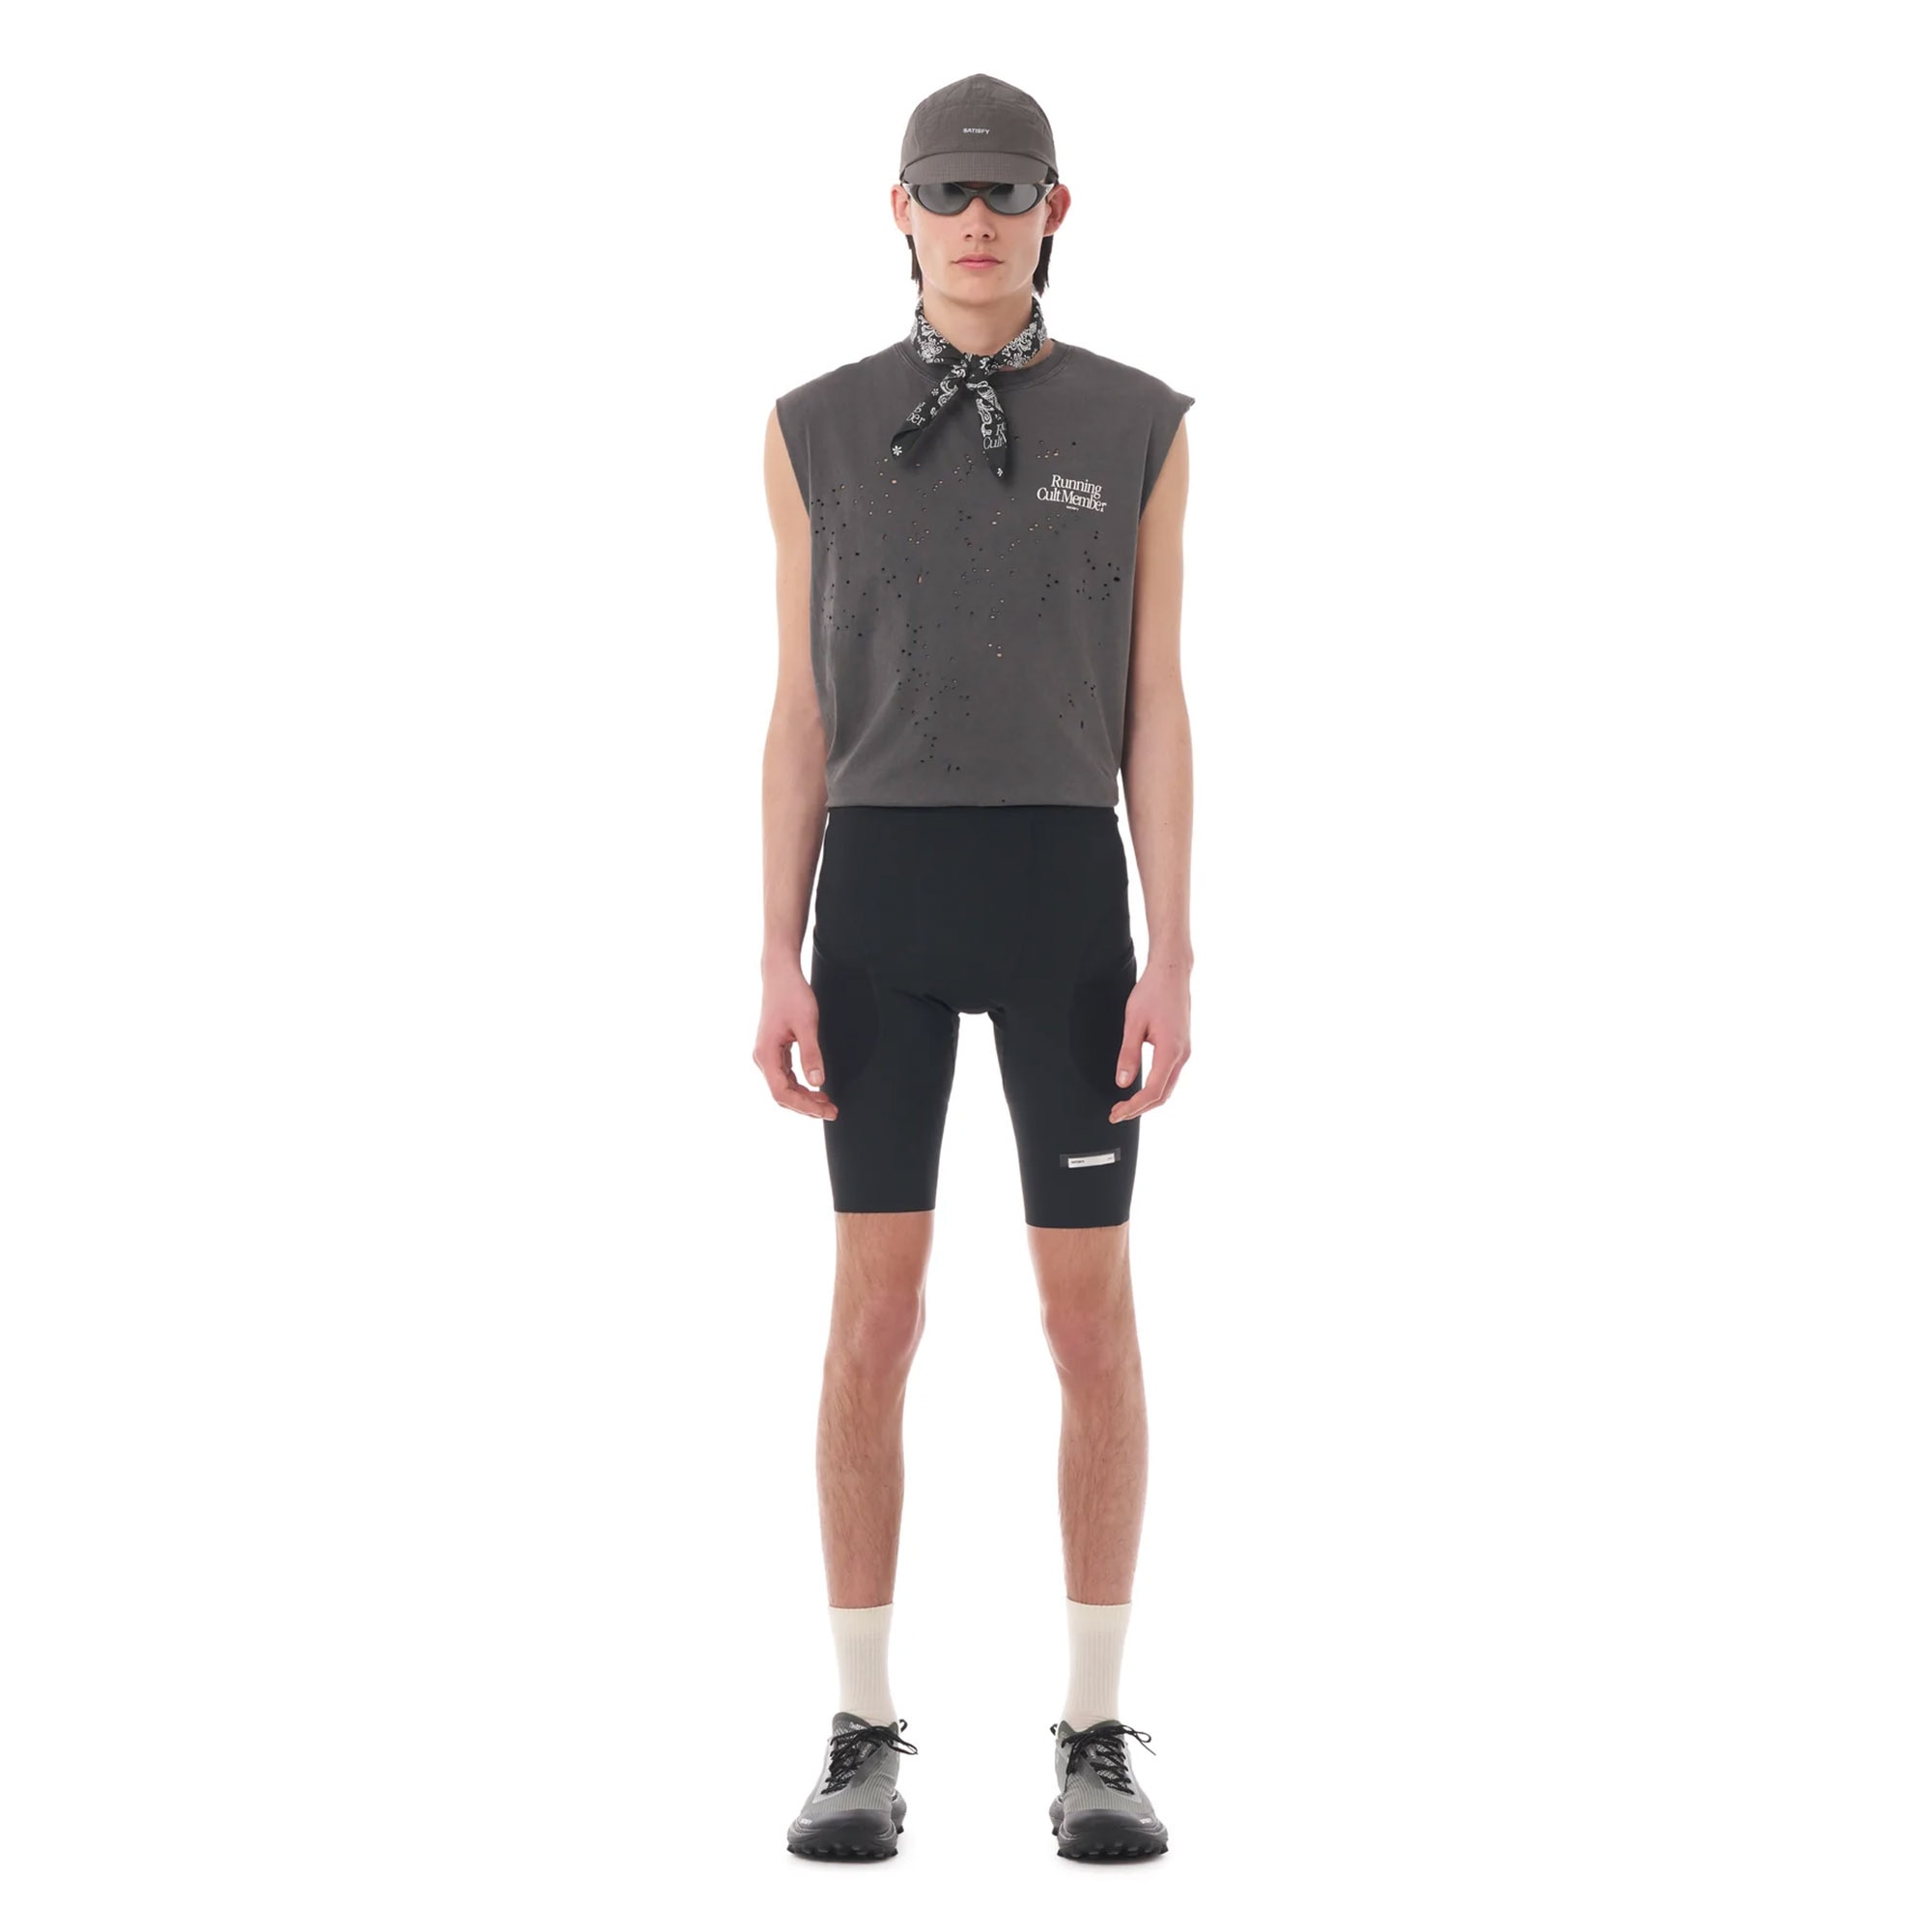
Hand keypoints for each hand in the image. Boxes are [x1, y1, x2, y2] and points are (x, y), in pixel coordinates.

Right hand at [753, 965, 837, 1120]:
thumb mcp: (806, 1024)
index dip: (804, 1106)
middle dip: (807, 1106)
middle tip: (833, 1111)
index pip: (782, 1093)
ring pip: (784, 1087)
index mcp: (766, 1054)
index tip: (825, 1111)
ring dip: (805, 1098)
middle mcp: (762, 1058)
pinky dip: (801, 1086)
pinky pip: (786, 1077)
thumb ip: (811, 1054)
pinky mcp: (774, 1051)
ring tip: (828, 1104)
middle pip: (782, 1094)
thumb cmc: (792, 995)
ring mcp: (767, 1055)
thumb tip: (818, 1083)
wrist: (780, 974)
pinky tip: (818, 1089)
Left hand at [1109, 956, 1190, 1123]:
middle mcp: (1182, 1055)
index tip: (1116, 1113)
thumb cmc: (1152, 992)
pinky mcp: (1182, 1047)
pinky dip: (1156, 1089)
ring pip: (1168, 1087)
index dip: (1134, 1107)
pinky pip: (1170, 1075)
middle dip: (1139, 1109)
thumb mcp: (1133, 1023)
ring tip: (1125, 1105)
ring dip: (1148, 1100)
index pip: (1153, 1092)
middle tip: (1116, 1114)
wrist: (1172, 973)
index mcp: (1171, 1050)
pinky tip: (1140, 1089)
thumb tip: (1123, 1083)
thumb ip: (1128, 1054)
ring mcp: (1185, 1051)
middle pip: (1163, 1095)